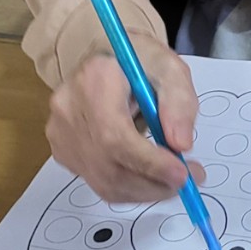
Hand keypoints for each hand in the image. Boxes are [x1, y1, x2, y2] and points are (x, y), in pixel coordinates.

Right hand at [45, 43, 203, 203]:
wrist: (108, 59)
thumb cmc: (141, 62)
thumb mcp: (171, 69)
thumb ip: (179, 103)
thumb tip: (181, 144)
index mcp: (94, 79)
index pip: (114, 136)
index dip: (149, 162)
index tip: (182, 174)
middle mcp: (69, 109)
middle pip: (108, 166)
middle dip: (155, 182)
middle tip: (190, 180)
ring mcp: (61, 133)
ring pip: (104, 181)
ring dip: (146, 190)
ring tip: (176, 178)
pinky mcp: (62, 150)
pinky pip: (98, 182)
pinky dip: (131, 187)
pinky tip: (152, 175)